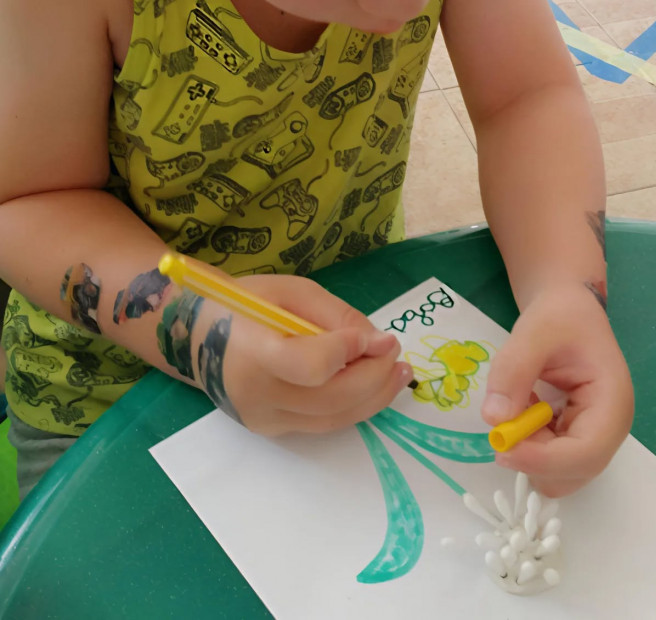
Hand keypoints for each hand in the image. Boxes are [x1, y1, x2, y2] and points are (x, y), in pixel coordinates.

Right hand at [206, 274, 413, 434]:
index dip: (349, 353)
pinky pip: (321, 423)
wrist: (192, 336)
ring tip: (398, 373)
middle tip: (397, 354)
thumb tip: (379, 342)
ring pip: (332, 419)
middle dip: (375, 378)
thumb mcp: (289, 291)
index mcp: (253, 352)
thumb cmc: (242, 304)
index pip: (309, 366)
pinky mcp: (270, 429)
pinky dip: (352, 405)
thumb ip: (335, 315)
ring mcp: (263, 418)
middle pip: (330, 399)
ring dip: (374, 398)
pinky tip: (371, 385)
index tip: (377, 337)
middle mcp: (256, 395)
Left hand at [481, 281, 632, 496]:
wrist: (568, 309)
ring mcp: (593, 436)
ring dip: (529, 452)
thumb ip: (513, 372)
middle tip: (503, 424)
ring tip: (519, 405)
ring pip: (559, 473)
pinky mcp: (575, 437)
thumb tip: (495, 419)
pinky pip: (550, 460)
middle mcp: (609, 429)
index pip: (586, 453)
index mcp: (612, 402)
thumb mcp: (533, 332)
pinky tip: (524, 409)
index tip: (502, 447)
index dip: (543, 460)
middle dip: (533, 458)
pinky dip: (529, 445)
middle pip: (573, 472)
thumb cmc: (560, 316)